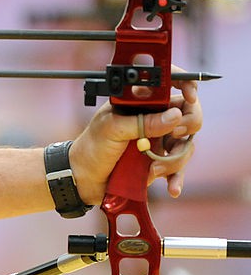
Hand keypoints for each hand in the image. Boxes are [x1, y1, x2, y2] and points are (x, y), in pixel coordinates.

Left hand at [70, 68, 200, 202]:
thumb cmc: (92, 147)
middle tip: (173, 135)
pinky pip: (178, 168)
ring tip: (154, 168)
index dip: (186, 86)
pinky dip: (177, 178)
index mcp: (141, 103)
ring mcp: (158, 141)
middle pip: (189, 114)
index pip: (171, 85)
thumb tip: (175, 116)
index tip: (190, 98)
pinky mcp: (159, 161)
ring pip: (186, 143)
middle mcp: (153, 119)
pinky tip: (172, 189)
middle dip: (188, 125)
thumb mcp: (112, 129)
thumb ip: (142, 122)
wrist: (84, 177)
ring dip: (175, 159)